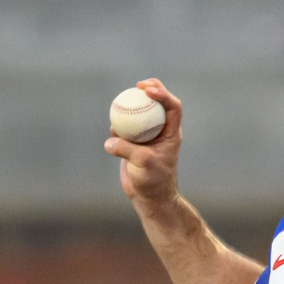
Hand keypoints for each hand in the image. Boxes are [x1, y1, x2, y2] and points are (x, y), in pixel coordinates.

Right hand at [104, 78, 182, 206]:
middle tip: (137, 86)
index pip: (173, 107)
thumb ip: (127, 150)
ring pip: (140, 114)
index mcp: (171, 133)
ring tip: (121, 103)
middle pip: (158, 104)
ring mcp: (147, 136)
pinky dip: (119, 126)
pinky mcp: (134, 144)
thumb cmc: (153, 181)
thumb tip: (110, 141)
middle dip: (150, 90)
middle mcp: (161, 132)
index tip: (147, 90)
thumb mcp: (143, 163)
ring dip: (131, 106)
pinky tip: (112, 129)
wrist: (149, 197)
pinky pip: (125, 129)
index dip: (163, 94)